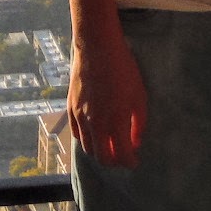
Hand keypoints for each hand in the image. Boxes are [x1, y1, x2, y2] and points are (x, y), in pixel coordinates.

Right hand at [68, 28, 147, 165]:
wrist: (97, 48)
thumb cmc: (123, 70)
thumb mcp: (139, 95)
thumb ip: (139, 123)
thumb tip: (136, 142)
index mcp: (116, 121)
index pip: (122, 155)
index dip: (129, 162)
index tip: (134, 161)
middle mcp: (96, 124)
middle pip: (102, 158)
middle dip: (114, 161)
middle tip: (122, 156)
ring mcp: (81, 117)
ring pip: (88, 148)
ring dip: (99, 152)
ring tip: (109, 146)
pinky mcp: (70, 109)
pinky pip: (77, 134)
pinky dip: (87, 139)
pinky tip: (95, 133)